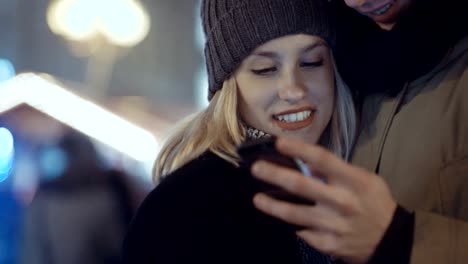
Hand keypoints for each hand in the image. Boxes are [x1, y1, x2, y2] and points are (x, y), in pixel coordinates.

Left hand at [251, 137, 396, 263]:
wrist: (389, 241)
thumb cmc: (374, 203)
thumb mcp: (365, 180)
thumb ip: (338, 171)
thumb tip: (307, 164)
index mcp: (353, 181)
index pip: (322, 160)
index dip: (298, 149)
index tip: (278, 142)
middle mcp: (341, 202)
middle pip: (300, 186)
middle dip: (274, 175)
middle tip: (256, 168)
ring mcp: (332, 225)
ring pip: (294, 213)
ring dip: (272, 205)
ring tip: (257, 199)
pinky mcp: (326, 244)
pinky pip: (302, 232)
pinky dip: (292, 225)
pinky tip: (281, 219)